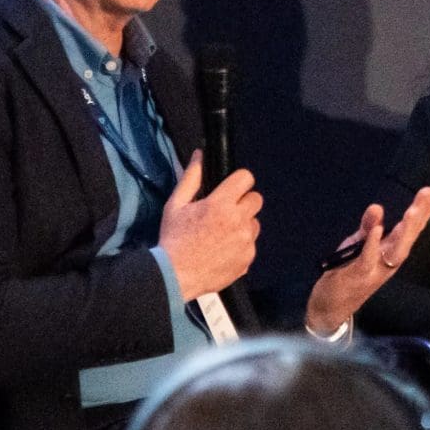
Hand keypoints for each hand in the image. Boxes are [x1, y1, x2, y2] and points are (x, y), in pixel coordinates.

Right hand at [159, 152, 260, 300]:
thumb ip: (191, 178)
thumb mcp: (175, 205)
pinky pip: (251, 244)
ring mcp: (246, 242)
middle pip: (256, 199)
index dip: (239, 181)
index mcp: (220, 205)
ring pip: (255, 223)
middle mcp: (238, 221)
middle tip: (225, 210)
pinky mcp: (248, 259)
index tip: (231, 187)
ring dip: (243, 224)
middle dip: (242, 201)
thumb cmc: (173, 238)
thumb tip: (200, 154)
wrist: (175, 275)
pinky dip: (241, 244)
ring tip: (221, 233)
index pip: (246, 178)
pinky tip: (223, 249)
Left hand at [304, 187, 429, 336]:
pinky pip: (368, 258)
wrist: (331, 307)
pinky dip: (374, 244)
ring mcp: (376, 269)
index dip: (425, 210)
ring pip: (396, 249)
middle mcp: (390, 261)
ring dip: (405, 231)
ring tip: (413, 210)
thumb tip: (378, 207)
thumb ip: (368, 227)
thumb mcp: (358, 245)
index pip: (412, 227)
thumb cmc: (347, 273)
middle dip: (421, 214)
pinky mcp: (357, 275)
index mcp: (392, 251)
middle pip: (410, 236)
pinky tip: (380, 229)